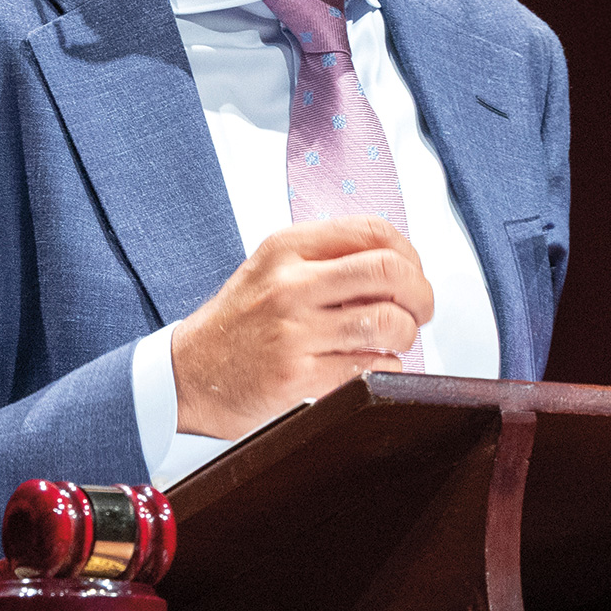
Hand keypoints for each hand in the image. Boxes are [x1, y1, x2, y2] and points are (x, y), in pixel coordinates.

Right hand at [171, 215, 433, 439]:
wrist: (190, 372)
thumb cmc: (238, 321)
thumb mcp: (272, 266)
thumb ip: (326, 255)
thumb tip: (397, 260)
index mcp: (287, 248)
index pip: (372, 231)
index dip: (408, 252)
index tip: (411, 271)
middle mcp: (291, 284)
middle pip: (389, 272)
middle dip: (421, 293)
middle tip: (421, 308)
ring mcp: (295, 333)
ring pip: (388, 322)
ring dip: (406, 334)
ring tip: (394, 338)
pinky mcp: (300, 379)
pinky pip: (372, 367)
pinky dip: (387, 367)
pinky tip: (372, 364)